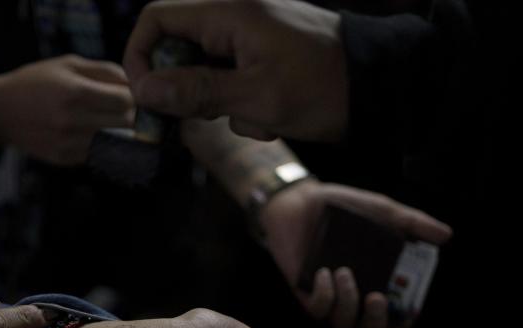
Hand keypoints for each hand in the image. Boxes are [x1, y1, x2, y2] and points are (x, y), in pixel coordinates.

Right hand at [0, 55, 135, 164]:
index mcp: (74, 93)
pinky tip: (96, 133)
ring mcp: (68, 144)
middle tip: (128, 109)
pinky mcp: (65, 159)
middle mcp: (72, 121)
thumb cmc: (36, 82)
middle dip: (132, 115)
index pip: (125, 100)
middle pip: (126, 124)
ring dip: (121, 133)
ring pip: (116, 143)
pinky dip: (104, 144)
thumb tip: (135, 84)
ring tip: (114, 121)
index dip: (134, 96)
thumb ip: (105, 71)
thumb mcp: (68, 64)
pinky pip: (99, 154)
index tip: (131, 93)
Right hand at [124, 0, 347, 140]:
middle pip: (178, 50)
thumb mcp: (254, 96)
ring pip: (205, 73)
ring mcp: (251, 38)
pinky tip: (272, 118)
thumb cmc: (322, 86)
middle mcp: (235, 18)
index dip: (141, 57)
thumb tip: (144, 90)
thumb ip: (195, 91)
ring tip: (258, 119)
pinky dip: (244, 106)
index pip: (157, 20)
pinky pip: (233, 81)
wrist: (381, 87)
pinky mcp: (265, 57)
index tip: (149, 99)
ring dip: (221, 105)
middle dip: (188, 92)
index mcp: (228, 14)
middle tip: (208, 119)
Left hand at [260, 181, 452, 327]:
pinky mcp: (306, 293)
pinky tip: (324, 273)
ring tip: (344, 271)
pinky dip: (324, 295)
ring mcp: (331, 297)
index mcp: (378, 282)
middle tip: (377, 298)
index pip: (391, 318)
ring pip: (342, 324)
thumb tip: (446, 235)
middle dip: (376, 322)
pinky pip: (317, 309)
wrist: (301, 200)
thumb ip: (412, 223)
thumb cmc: (344, 208)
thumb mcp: (381, 211)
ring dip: (347, 303)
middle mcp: (355, 296)